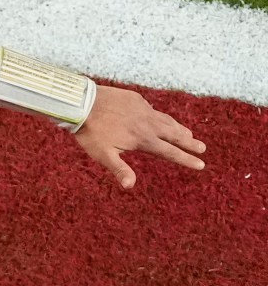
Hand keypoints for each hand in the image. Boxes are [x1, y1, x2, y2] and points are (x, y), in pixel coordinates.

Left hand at [75, 85, 204, 187]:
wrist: (82, 102)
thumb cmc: (90, 132)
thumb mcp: (102, 154)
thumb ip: (119, 169)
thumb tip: (130, 186)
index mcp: (143, 139)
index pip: (170, 152)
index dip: (186, 159)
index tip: (200, 164)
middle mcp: (148, 124)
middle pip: (174, 135)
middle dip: (189, 143)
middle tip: (202, 148)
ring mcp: (143, 110)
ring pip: (167, 121)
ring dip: (179, 129)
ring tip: (189, 134)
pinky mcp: (136, 100)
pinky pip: (154, 110)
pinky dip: (163, 117)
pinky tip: (162, 119)